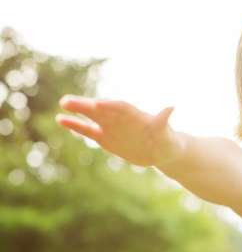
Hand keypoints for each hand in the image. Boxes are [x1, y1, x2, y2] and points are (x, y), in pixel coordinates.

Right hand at [55, 95, 182, 166]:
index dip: (111, 106)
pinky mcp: (105, 138)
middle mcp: (121, 118)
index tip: (98, 104)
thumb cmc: (167, 139)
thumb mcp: (166, 132)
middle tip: (68, 100)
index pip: (121, 108)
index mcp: (136, 115)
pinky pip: (88, 130)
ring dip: (78, 111)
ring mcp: (111, 127)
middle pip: (102, 109)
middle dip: (87, 105)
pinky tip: (61, 119)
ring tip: (63, 103)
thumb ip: (164, 120)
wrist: (162, 151)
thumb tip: (171, 106)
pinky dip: (75, 125)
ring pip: (92, 117)